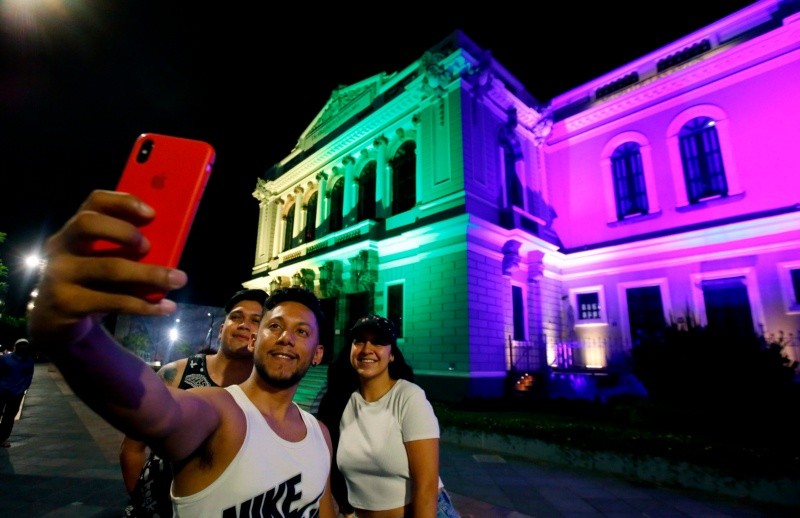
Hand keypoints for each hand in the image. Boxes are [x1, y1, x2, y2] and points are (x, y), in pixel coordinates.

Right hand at [27, 189, 187, 345]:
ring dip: (150, 274)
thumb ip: (124, 248)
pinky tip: (166, 307)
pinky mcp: (68, 303)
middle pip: (88, 224)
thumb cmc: (88, 280)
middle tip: (149, 246)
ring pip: (109, 268)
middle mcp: (62, 246)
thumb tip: (170, 245)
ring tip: (179, 279)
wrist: (52, 317)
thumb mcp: (99, 259)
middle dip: (124, 231)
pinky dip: (145, 305)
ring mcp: (60, 274)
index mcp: (75, 229)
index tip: (152, 213)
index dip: (124, 202)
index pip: (94, 202)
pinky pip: (114, 301)